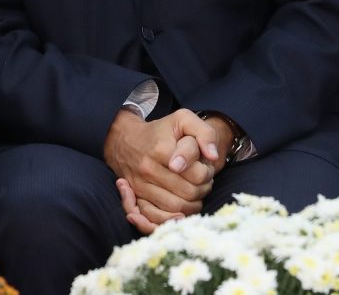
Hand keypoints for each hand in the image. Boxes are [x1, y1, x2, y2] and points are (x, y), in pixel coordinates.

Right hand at [103, 108, 218, 233]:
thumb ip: (204, 132)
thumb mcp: (182, 119)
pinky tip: (182, 210)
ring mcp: (141, 184)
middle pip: (189, 193)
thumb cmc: (159, 131)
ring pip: (177, 208)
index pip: (197, 175)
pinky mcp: (136, 195)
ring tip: (194, 192)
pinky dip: (173, 218)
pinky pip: (157, 217)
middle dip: (202, 190)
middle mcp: (149, 169)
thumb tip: (213, 156)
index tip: (205, 167)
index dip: (207, 173)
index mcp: (162, 150)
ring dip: (192, 205)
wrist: (125, 139)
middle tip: (202, 182)